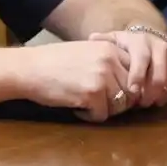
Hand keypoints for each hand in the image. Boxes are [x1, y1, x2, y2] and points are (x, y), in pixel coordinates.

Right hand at [14, 40, 131, 122]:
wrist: (29, 68)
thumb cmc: (55, 61)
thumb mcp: (87, 51)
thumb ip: (110, 62)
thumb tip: (133, 84)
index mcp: (111, 48)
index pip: (137, 73)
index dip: (129, 87)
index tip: (115, 93)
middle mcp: (111, 61)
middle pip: (131, 92)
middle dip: (117, 101)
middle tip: (98, 102)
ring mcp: (102, 78)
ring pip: (120, 106)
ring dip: (104, 109)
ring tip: (86, 104)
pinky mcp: (92, 95)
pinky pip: (102, 115)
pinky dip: (89, 116)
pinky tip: (77, 108)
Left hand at [89, 29, 166, 108]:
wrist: (146, 38)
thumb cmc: (126, 44)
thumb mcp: (114, 40)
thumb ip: (103, 40)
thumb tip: (91, 39)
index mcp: (140, 41)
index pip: (142, 59)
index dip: (138, 76)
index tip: (132, 91)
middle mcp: (159, 46)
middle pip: (160, 71)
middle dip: (151, 90)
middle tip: (141, 103)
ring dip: (161, 93)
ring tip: (149, 103)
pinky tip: (160, 100)